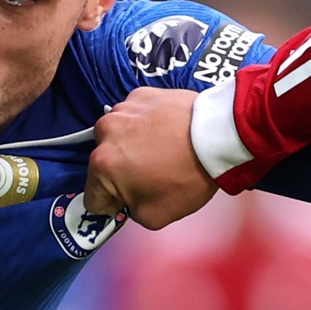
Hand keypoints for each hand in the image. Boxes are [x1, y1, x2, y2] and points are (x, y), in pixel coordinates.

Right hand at [90, 88, 218, 229]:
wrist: (217, 136)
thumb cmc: (187, 176)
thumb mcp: (155, 216)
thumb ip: (132, 212)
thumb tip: (129, 200)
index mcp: (102, 165)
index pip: (93, 198)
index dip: (113, 205)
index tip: (132, 200)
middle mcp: (105, 132)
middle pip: (103, 163)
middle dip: (122, 172)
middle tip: (152, 174)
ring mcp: (123, 109)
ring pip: (117, 137)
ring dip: (131, 145)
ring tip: (162, 150)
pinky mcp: (141, 94)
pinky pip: (135, 115)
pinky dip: (146, 124)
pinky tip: (167, 131)